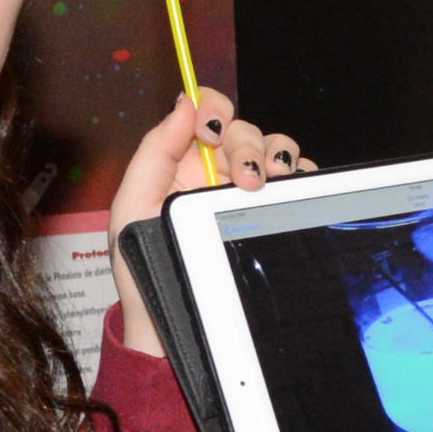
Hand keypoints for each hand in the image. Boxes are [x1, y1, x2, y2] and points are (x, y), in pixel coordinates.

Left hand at [113, 92, 311, 355]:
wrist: (174, 327)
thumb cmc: (144, 273)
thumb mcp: (131, 208)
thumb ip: (152, 152)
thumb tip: (183, 104)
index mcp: (180, 164)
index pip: (204, 113)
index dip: (214, 110)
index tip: (212, 134)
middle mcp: (215, 173)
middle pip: (244, 130)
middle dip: (248, 144)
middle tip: (246, 178)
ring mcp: (245, 195)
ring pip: (275, 150)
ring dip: (277, 157)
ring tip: (268, 183)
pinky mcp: (270, 215)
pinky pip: (297, 181)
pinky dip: (301, 175)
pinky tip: (290, 189)